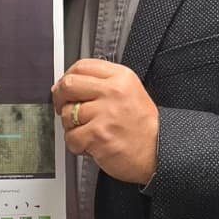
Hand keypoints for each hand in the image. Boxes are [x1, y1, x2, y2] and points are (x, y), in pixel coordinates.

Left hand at [52, 58, 158, 184]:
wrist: (159, 152)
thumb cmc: (143, 126)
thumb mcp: (129, 91)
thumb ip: (102, 83)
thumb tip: (67, 83)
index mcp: (120, 77)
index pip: (82, 66)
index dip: (67, 77)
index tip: (66, 88)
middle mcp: (113, 92)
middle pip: (69, 85)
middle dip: (60, 98)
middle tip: (64, 108)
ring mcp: (105, 113)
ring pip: (68, 114)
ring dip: (71, 126)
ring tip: (86, 131)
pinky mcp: (99, 135)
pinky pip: (71, 137)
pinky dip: (76, 144)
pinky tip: (89, 145)